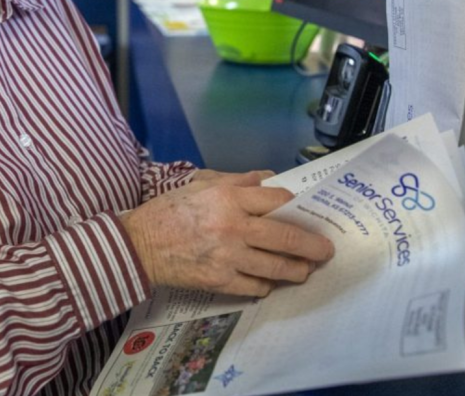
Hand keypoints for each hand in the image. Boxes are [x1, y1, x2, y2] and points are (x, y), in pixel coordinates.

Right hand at [121, 171, 334, 296]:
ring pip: (277, 267)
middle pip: (287, 237)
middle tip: (326, 250)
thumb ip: (237, 180)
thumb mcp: (200, 183)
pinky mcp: (220, 281)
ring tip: (305, 271)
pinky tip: (269, 281)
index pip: (277, 200)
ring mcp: (229, 256)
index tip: (308, 215)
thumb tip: (269, 178)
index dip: (298, 207)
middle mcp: (234, 226)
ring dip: (297, 270)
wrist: (138, 245)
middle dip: (313, 246)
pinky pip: (255, 286)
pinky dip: (267, 284)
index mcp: (229, 197)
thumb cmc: (168, 211)